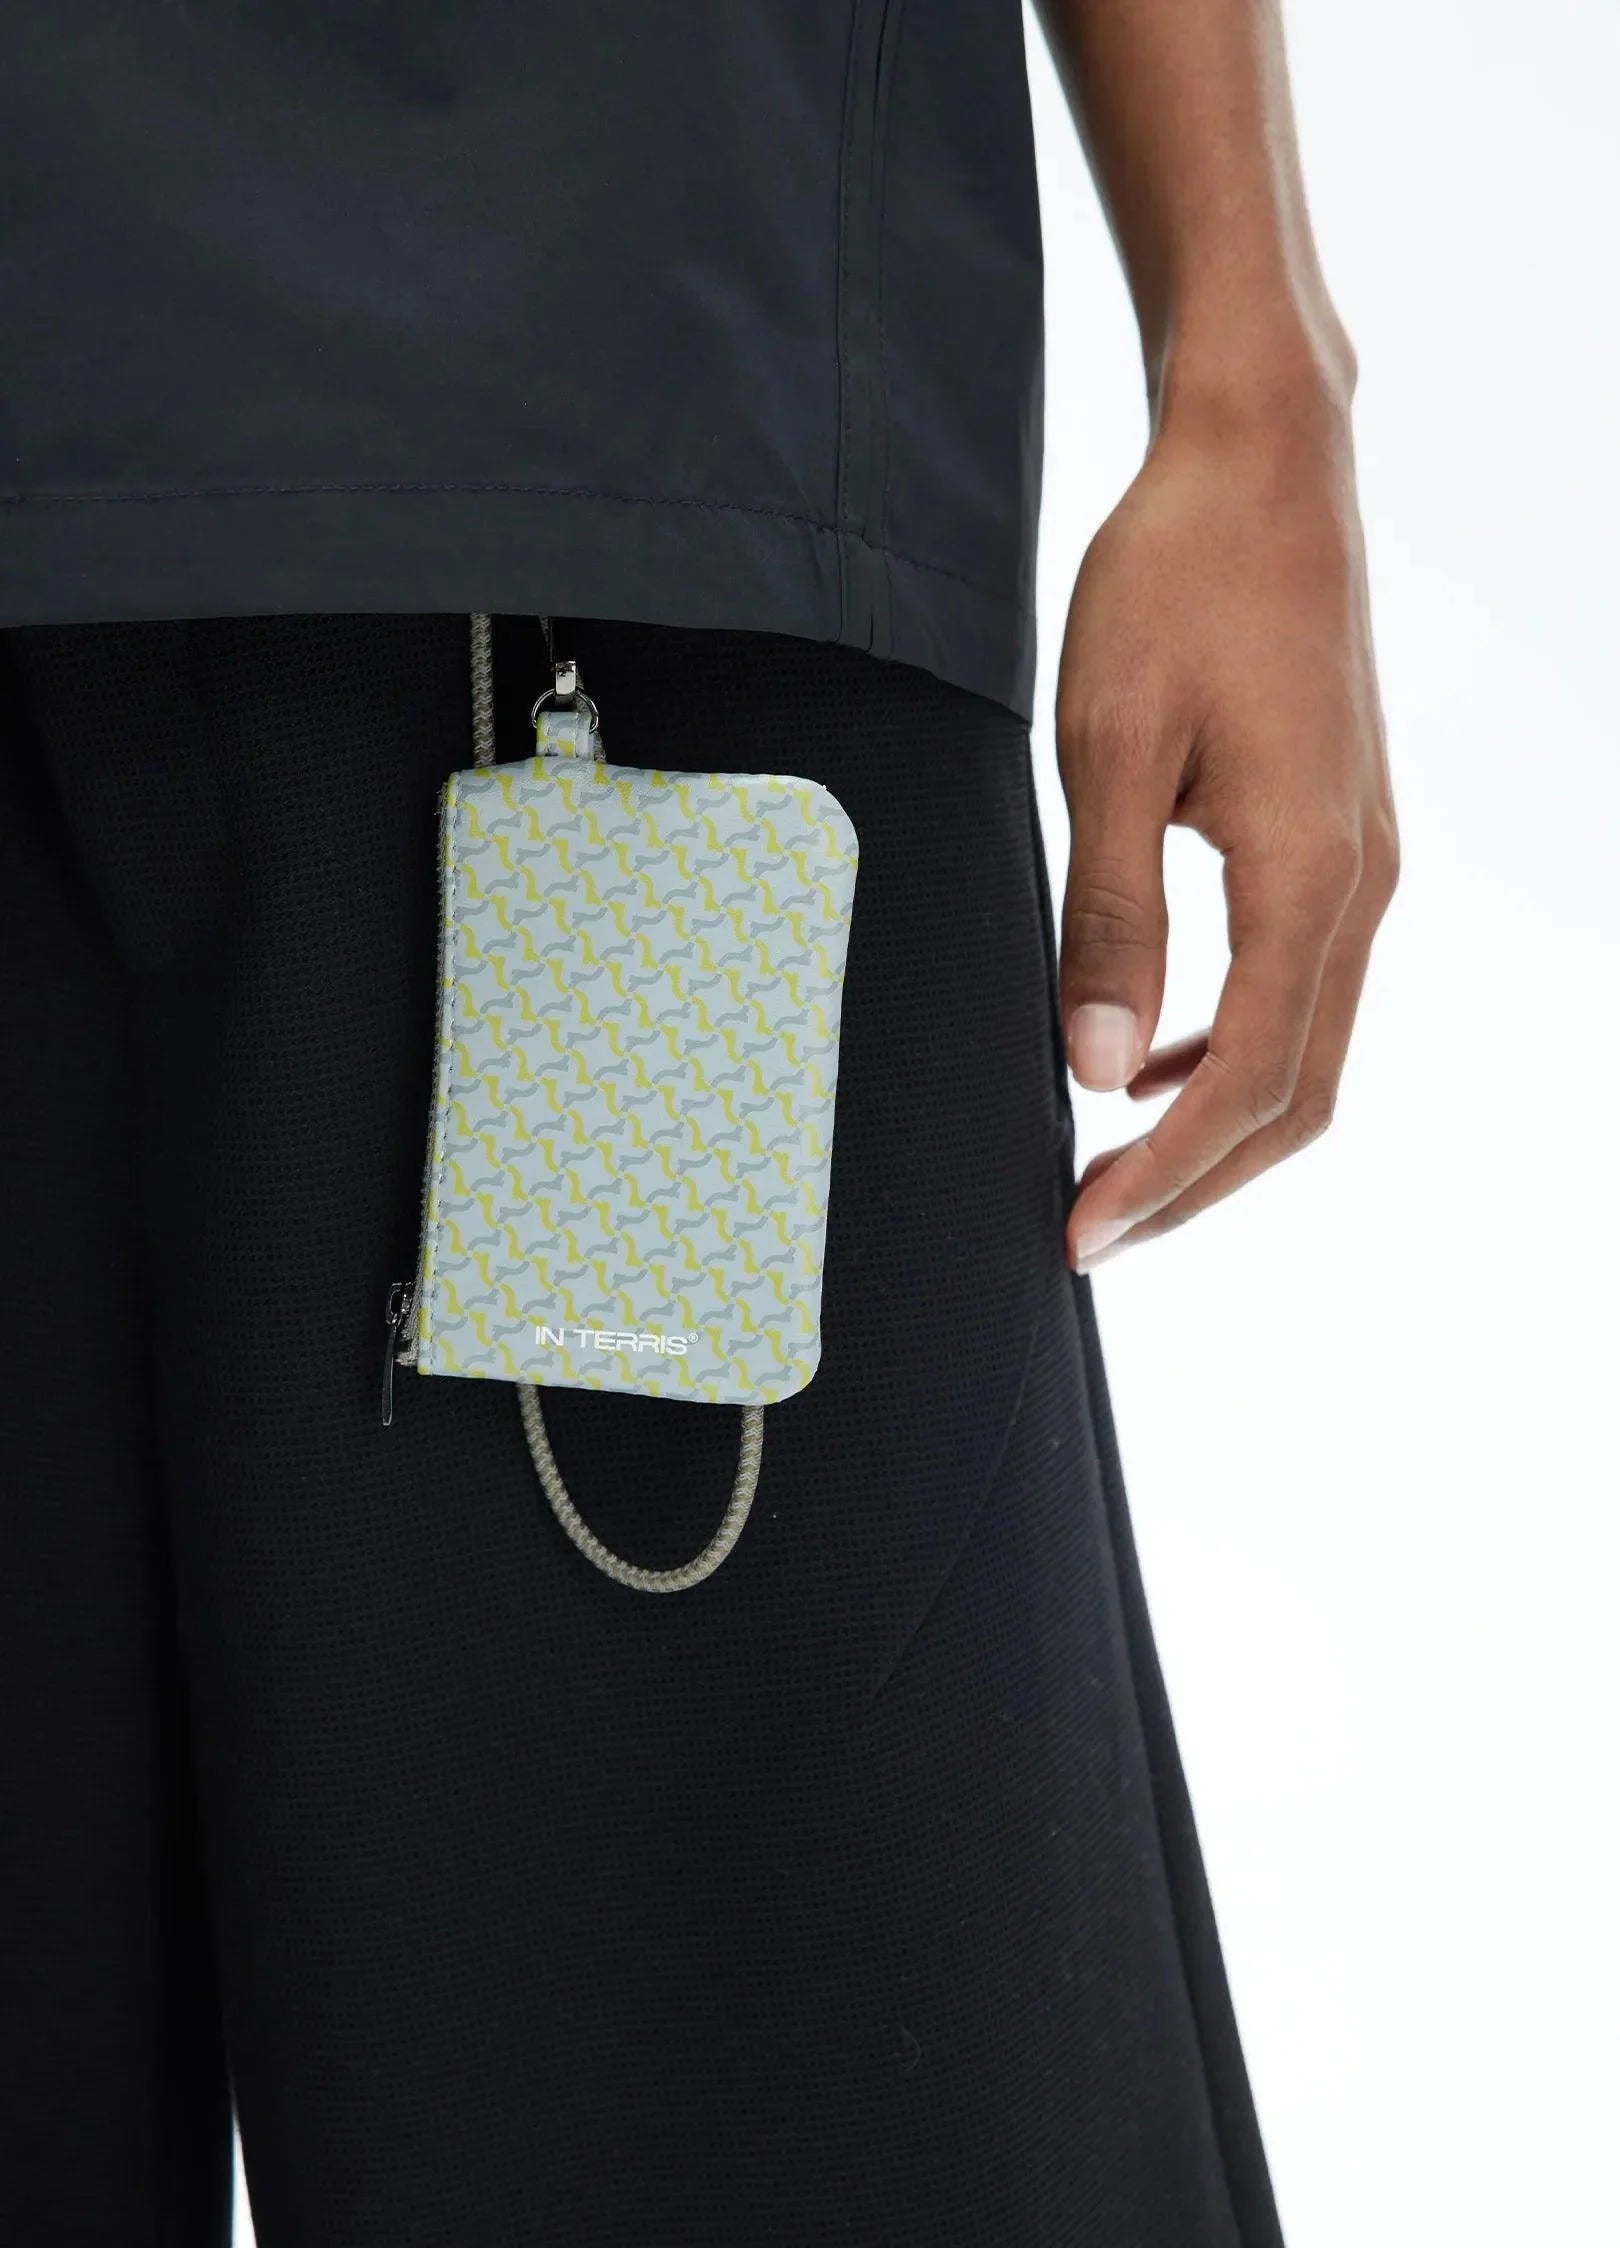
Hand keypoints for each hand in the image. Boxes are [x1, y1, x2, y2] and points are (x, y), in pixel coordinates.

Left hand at [1055, 383, 1398, 1271]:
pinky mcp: (1341, 838)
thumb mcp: (1110, 752)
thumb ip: (1110, 918)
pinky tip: (1154, 1051)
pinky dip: (1233, 1049)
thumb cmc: (1178, 586)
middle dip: (1195, 1180)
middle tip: (1092, 1230)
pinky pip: (1302, 987)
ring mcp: (1364, 863)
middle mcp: (1361, 886)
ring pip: (1307, 1049)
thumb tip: (1097, 1065)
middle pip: (1297, 1096)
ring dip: (1216, 1123)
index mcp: (1311, 877)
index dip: (1163, 1175)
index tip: (1079, 1234)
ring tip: (1111, 1163)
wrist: (1261, 469)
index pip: (1245, 1081)